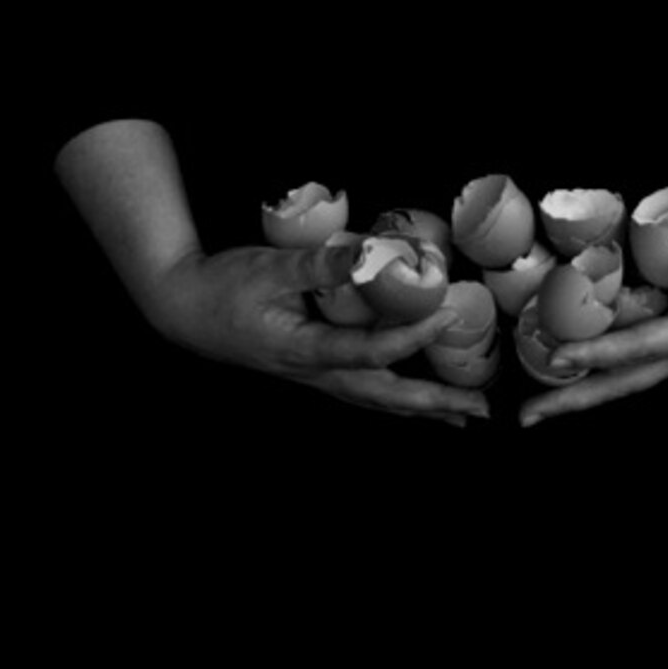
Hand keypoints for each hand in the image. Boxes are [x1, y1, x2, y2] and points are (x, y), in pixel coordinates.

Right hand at [141, 240, 489, 425]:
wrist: (186, 310)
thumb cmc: (225, 287)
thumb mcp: (270, 269)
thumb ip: (319, 265)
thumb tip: (366, 254)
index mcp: (306, 350)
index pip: (371, 352)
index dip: (413, 335)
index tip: (447, 313)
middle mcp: (315, 373)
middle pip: (385, 396)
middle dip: (435, 402)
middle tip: (481, 408)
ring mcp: (314, 376)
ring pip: (377, 400)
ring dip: (422, 408)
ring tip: (464, 415)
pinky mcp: (313, 369)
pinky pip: (363, 390)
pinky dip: (396, 398)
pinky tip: (414, 401)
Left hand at [518, 215, 667, 426]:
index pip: (643, 347)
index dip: (601, 353)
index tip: (560, 356)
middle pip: (626, 381)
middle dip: (576, 399)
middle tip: (528, 416)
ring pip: (627, 377)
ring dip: (584, 392)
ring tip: (539, 405)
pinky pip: (635, 361)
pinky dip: (602, 368)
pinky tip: (574, 365)